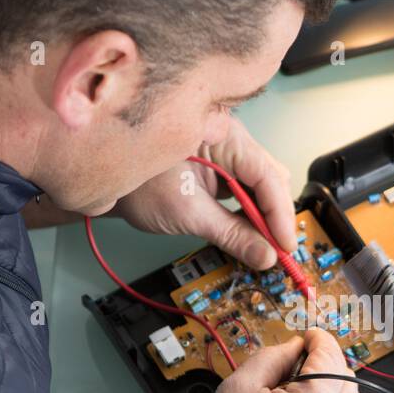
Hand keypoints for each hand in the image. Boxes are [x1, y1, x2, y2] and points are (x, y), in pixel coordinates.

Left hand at [109, 117, 295, 269]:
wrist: (107, 181)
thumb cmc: (138, 185)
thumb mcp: (188, 213)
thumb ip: (231, 235)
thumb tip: (266, 256)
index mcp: (224, 136)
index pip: (267, 176)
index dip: (280, 214)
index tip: (286, 246)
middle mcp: (231, 139)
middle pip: (271, 179)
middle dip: (276, 216)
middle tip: (277, 251)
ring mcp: (226, 153)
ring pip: (262, 186)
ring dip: (265, 217)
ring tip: (264, 246)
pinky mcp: (220, 168)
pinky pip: (247, 189)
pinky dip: (251, 213)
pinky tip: (249, 233)